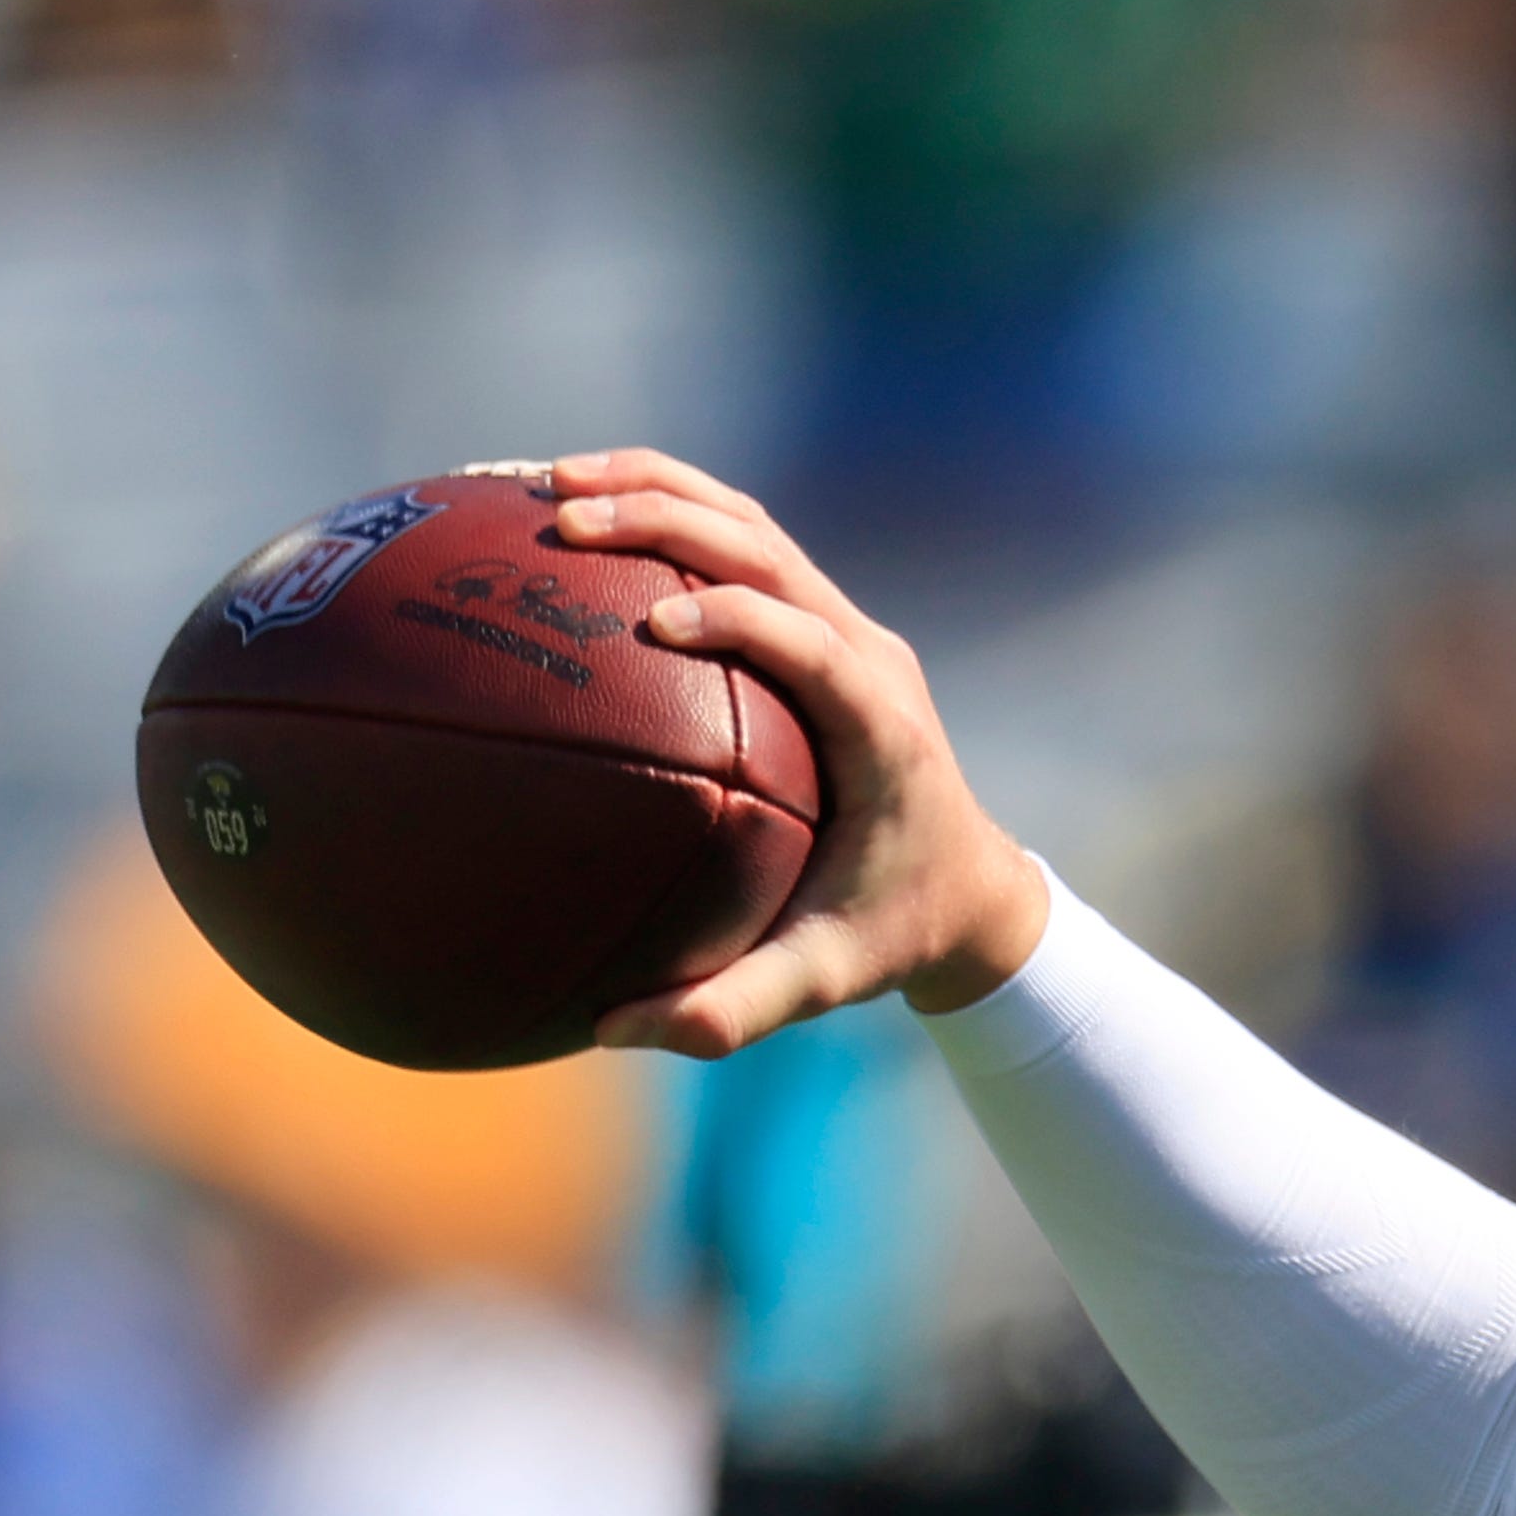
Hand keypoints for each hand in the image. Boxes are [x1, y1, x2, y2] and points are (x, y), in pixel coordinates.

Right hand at [539, 448, 1050, 1056]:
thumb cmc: (895, 934)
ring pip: (750, 525)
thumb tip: (618, 1030)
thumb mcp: (826, 979)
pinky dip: (661, 515)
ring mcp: (846, 630)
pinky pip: (736, 548)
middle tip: (561, 517)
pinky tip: (562, 517)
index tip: (656, 620)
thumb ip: (735, 1007)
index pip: (815, 644)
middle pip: (770, 550)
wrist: (972, 891)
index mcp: (880, 726)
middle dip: (670, 518)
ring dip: (655, 492)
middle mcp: (868, 659)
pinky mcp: (818, 624)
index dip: (742, 618)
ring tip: (543, 486)